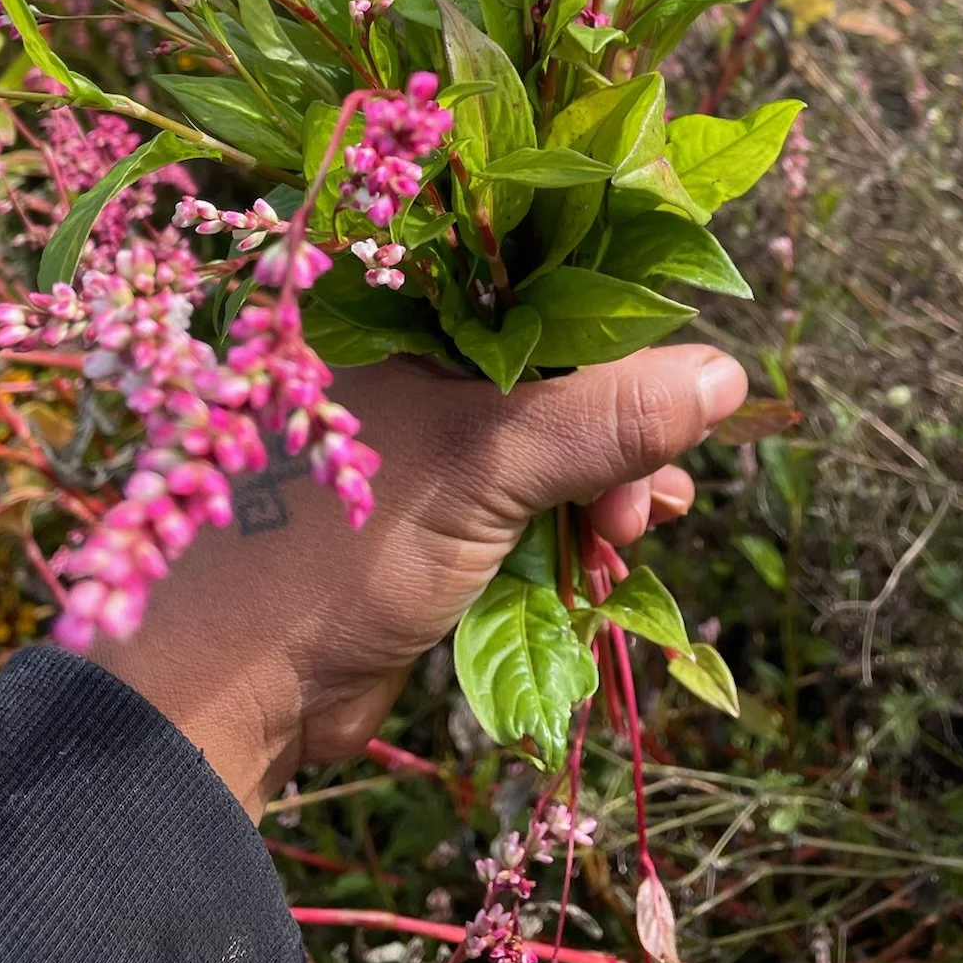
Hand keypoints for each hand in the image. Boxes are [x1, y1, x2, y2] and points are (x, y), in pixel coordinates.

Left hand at [88, 345, 748, 817]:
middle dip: (628, 420)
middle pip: (565, 357)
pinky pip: (540, 492)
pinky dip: (584, 518)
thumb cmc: (338, 548)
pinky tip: (614, 550)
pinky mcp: (443, 507)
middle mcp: (421, 354)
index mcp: (406, 306)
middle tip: (652, 487)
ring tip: (633, 529)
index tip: (684, 372)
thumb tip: (726, 370)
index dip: (624, 317)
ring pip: (561, 431)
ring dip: (616, 478)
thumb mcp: (486, 463)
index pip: (543, 272)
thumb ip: (603, 416)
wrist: (235, 691)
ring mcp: (433, 433)